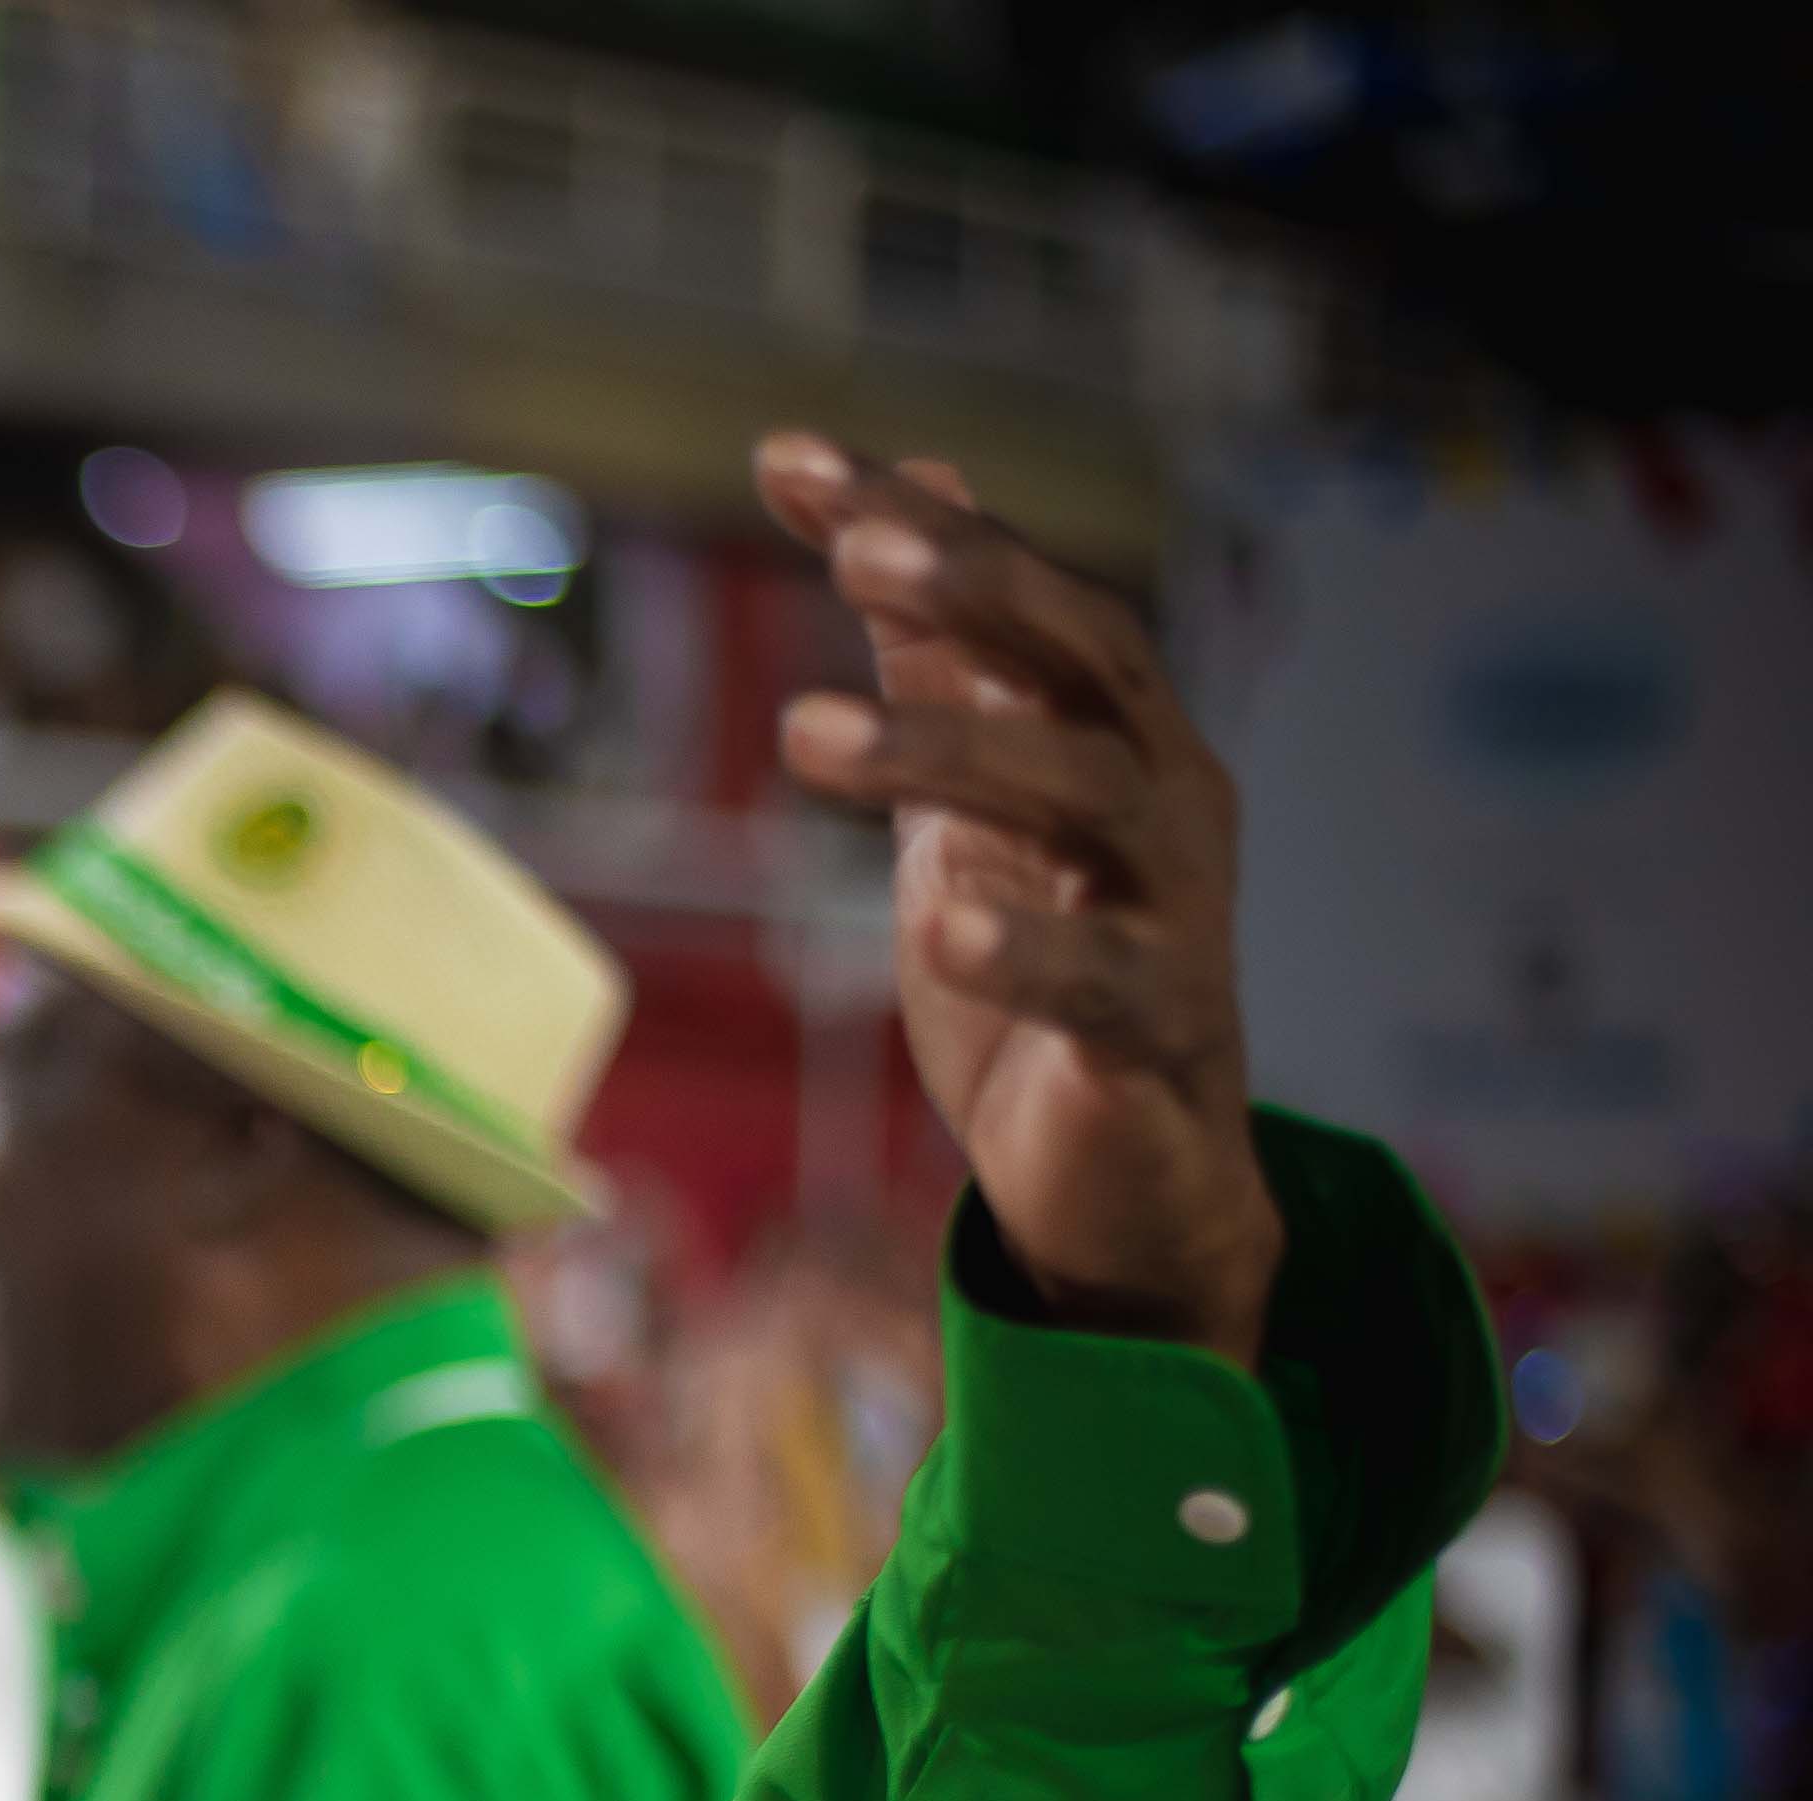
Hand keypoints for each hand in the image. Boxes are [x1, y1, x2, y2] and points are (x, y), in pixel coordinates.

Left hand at [757, 436, 1279, 1357]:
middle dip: (980, 596)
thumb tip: (903, 494)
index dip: (921, 526)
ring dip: (954, 753)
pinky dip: (1025, 951)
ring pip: (1090, 801)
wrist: (1126, 1178)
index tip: (789, 460)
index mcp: (1119, 736)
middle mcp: (1164, 800)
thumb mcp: (972, 803)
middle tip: (852, 552)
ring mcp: (1174, 915)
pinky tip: (936, 927)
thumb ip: (942, 661)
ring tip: (808, 734)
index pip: (1027, 599)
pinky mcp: (1158, 1039)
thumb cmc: (1046, 976)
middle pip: (1088, 664)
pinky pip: (1105, 983)